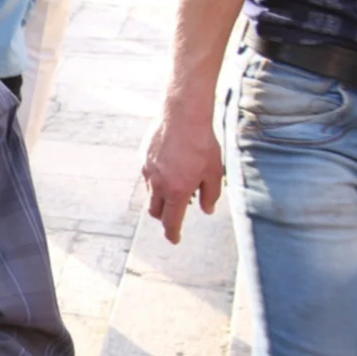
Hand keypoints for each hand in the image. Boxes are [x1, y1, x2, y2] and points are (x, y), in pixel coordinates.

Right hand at [142, 107, 223, 243]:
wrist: (182, 115)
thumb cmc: (202, 143)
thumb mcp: (214, 172)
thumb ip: (210, 195)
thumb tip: (206, 210)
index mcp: (176, 192)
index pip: (171, 222)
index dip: (172, 234)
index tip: (175, 240)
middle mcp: (158, 185)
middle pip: (155, 212)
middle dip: (164, 217)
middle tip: (175, 213)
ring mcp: (148, 171)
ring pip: (151, 193)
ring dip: (161, 196)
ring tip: (176, 184)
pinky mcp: (143, 158)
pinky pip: (148, 176)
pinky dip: (157, 179)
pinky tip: (169, 166)